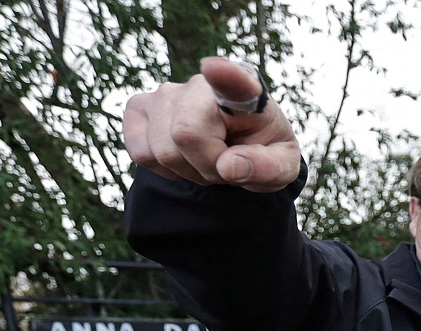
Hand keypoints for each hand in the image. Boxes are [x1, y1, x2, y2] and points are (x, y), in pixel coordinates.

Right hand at [123, 57, 301, 191]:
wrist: (237, 150)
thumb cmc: (261, 151)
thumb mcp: (282, 166)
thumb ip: (265, 168)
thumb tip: (228, 167)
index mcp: (246, 93)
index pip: (235, 82)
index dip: (224, 76)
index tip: (215, 69)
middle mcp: (199, 85)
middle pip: (186, 134)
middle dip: (207, 166)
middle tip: (226, 165)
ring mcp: (164, 93)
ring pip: (164, 150)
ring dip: (187, 170)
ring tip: (207, 159)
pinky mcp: (138, 108)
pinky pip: (141, 153)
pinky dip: (163, 168)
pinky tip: (182, 157)